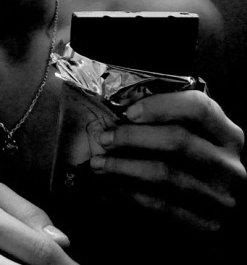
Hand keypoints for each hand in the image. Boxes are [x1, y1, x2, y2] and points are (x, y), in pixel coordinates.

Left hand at [89, 91, 245, 232]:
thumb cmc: (188, 162)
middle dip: (133, 137)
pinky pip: (161, 206)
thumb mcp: (189, 134)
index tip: (128, 111)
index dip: (162, 105)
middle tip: (104, 138)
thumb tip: (121, 102)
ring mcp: (222, 199)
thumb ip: (168, 118)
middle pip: (179, 141)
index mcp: (229, 135)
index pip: (199, 108)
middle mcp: (231, 166)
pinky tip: (110, 186)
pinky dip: (130, 193)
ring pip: (166, 175)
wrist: (206, 213)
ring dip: (124, 167)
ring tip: (98, 163)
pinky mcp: (208, 227)